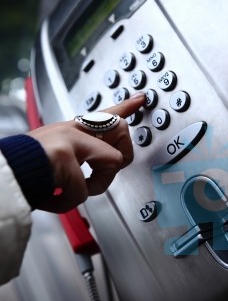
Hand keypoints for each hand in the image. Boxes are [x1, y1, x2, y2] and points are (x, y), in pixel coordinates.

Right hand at [28, 93, 144, 212]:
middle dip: (119, 158)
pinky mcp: (63, 158)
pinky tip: (54, 195)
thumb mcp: (55, 154)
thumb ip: (81, 155)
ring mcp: (68, 141)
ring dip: (93, 186)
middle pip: (121, 130)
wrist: (2, 177)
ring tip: (70, 187)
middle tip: (102, 171)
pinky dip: (69, 202)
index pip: (103, 113)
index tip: (141, 99)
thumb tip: (106, 165)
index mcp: (70, 129)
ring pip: (111, 164)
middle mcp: (71, 130)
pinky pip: (84, 190)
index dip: (125, 106)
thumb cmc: (26, 169)